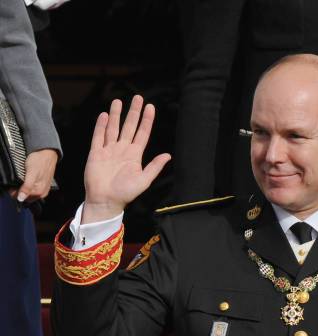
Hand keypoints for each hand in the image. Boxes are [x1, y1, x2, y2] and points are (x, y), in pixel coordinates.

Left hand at [9, 149, 57, 203]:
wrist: (47, 153)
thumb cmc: (39, 161)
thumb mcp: (31, 174)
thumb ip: (27, 187)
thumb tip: (21, 199)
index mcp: (39, 192)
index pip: (22, 198)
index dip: (14, 193)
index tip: (10, 185)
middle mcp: (42, 193)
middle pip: (26, 197)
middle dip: (19, 191)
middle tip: (15, 181)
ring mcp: (43, 189)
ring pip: (29, 194)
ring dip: (23, 188)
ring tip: (22, 178)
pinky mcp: (43, 185)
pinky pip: (33, 189)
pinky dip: (28, 186)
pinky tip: (27, 178)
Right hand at [83, 95, 170, 222]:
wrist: (105, 201)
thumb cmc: (125, 194)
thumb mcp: (143, 180)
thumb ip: (154, 167)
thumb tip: (168, 155)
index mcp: (134, 156)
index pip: (142, 134)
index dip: (146, 120)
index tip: (150, 107)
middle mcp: (122, 150)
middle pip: (129, 127)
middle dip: (133, 112)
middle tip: (138, 97)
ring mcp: (109, 151)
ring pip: (113, 129)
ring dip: (116, 115)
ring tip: (119, 102)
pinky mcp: (96, 153)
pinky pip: (98, 136)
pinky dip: (101, 126)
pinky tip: (105, 115)